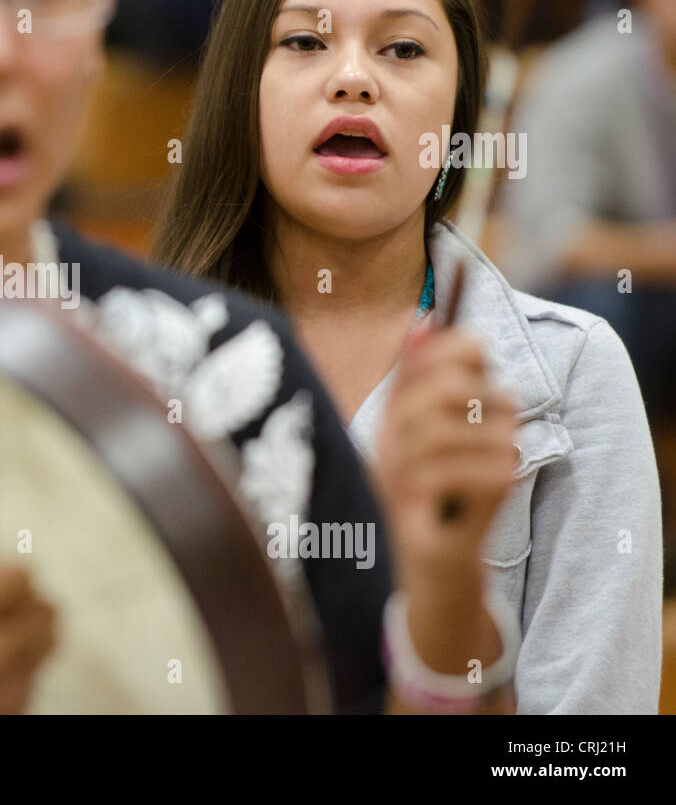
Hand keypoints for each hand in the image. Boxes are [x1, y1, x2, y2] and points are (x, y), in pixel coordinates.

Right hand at [375, 324, 517, 600]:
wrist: (432, 572)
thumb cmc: (441, 494)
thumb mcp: (437, 433)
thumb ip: (427, 379)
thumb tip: (421, 319)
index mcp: (387, 427)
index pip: (411, 372)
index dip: (449, 352)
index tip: (480, 351)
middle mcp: (385, 455)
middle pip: (429, 400)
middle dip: (477, 392)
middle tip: (505, 403)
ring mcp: (401, 491)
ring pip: (457, 437)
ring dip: (497, 437)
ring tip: (506, 448)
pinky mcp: (427, 527)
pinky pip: (477, 478)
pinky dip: (501, 471)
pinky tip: (504, 476)